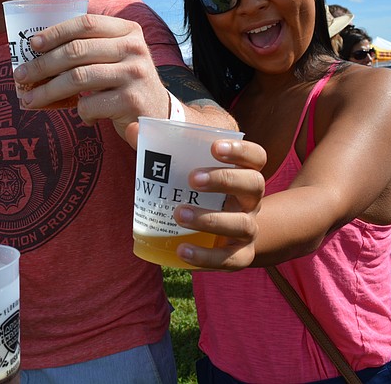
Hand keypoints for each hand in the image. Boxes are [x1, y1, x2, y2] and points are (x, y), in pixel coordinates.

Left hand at [13, 14, 168, 137]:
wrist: (160, 113)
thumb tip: (38, 51)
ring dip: (48, 91)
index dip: (55, 32)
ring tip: (30, 100)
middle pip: (77, 52)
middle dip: (42, 65)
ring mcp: (134, 74)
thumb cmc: (126, 83)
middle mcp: (134, 48)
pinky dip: (79, 111)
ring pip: (78, 78)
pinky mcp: (131, 101)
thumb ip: (90, 48)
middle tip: (21, 76)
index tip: (32, 44)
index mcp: (128, 30)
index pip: (85, 24)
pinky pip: (89, 104)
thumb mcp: (117, 56)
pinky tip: (81, 114)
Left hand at [171, 139, 265, 270]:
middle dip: (224, 179)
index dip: (240, 151)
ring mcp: (250, 228)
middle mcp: (252, 201)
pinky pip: (231, 260)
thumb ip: (164, 150)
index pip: (256, 157)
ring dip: (211, 219)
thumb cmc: (202, 195)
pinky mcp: (241, 256)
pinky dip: (206, 257)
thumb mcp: (189, 172)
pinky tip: (181, 250)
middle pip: (254, 185)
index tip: (214, 146)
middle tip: (192, 178)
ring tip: (178, 213)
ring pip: (243, 224)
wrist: (226, 236)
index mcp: (244, 174)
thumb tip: (134, 130)